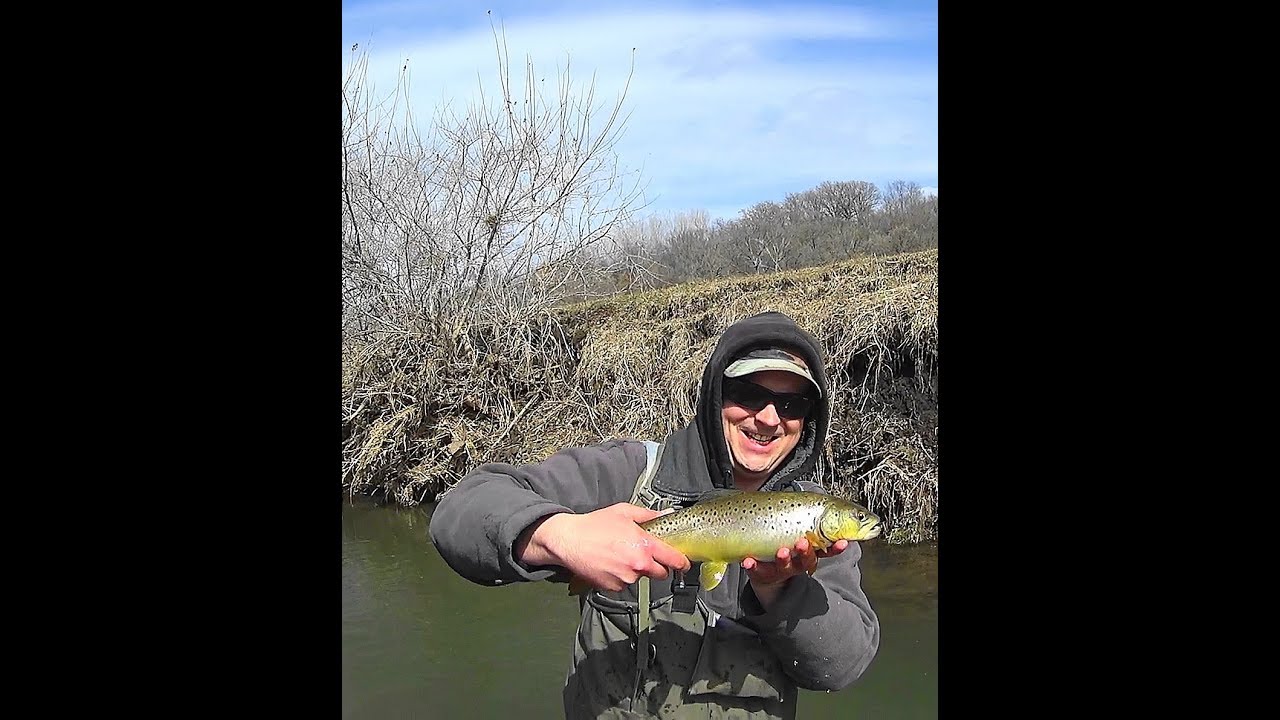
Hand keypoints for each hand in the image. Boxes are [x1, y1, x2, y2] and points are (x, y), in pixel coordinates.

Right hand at [517, 503, 690, 591]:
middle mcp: (638, 565)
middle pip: (661, 573)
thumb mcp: (624, 512)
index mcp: (644, 546)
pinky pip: (625, 583)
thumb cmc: (595, 525)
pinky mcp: (613, 587)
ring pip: (641, 577)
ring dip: (636, 570)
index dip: (682, 563)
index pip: (674, 560)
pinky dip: (621, 576)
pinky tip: (610, 563)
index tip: (685, 563)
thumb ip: (649, 515)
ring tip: (620, 555)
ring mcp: (625, 578)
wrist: (569, 540)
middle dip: (657, 566)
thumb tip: (667, 514)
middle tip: (644, 554)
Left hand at [743, 537, 848, 608]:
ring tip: (782, 551)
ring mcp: (778, 569)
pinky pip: (756, 570)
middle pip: (805, 560)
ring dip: (783, 559)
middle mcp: (796, 564)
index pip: (826, 552)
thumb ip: (813, 530)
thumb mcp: (802, 541)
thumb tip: (830, 511)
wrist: (768, 579)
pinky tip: (748, 560)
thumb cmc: (789, 553)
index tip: (843, 542)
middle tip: (803, 542)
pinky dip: (752, 566)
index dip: (835, 548)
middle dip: (805, 552)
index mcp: (808, 555)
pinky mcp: (760, 573)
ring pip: (783, 566)